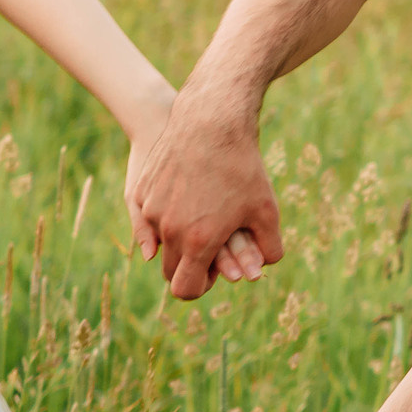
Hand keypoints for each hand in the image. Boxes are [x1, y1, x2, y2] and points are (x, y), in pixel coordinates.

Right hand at [126, 92, 284, 299]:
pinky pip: (148, 218)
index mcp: (199, 241)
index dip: (200, 287)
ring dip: (175, 241)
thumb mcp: (267, 209)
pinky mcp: (142, 190)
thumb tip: (263, 267)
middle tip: (209, 251)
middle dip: (188, 267)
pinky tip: (183, 200)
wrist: (211, 122)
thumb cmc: (243, 168)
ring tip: (198, 222)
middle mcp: (170, 230)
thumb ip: (269, 248)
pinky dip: (163, 217)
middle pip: (169, 271)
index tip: (212, 276)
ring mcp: (152, 209)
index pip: (186, 288)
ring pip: (158, 243)